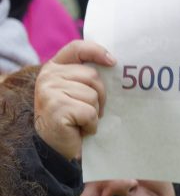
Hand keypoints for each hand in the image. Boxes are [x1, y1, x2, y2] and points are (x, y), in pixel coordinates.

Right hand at [33, 40, 114, 160]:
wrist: (56, 146)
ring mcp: (50, 90)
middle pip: (93, 76)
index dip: (96, 51)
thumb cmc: (72, 119)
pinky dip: (91, 125)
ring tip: (81, 120)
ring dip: (95, 113)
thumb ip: (86, 77)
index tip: (113, 62)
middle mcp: (49, 76)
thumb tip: (113, 63)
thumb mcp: (77, 92)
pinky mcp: (57, 107)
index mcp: (54, 68)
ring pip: (93, 95)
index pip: (77, 48)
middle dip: (100, 97)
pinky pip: (90, 112)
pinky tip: (79, 129)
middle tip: (90, 111)